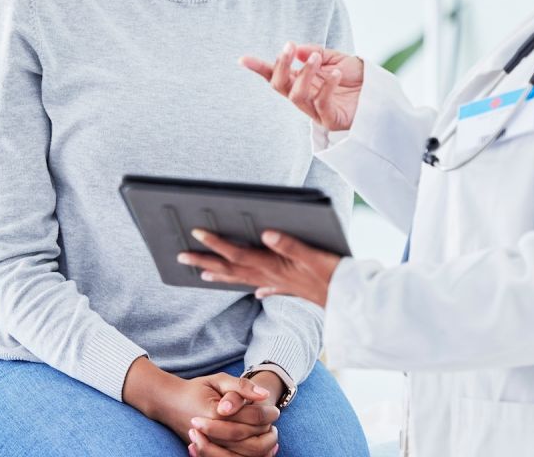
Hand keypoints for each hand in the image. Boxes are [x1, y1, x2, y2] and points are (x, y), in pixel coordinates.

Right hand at [124, 359, 277, 453]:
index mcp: (216, 414)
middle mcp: (212, 435)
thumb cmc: (196, 389)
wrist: (169, 403)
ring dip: (262, 449)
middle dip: (267, 434)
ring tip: (270, 437)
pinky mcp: (207, 453)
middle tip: (274, 425)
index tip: (275, 410)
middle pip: (251, 442)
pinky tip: (261, 449)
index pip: (252, 419)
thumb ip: (242, 386)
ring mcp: (209, 447)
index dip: (267, 414)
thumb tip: (264, 395)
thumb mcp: (219, 380)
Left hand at [179, 228, 341, 306]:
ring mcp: (280, 283)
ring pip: (244, 279)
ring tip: (204, 274)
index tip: (196, 233)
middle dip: (206, 261)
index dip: (216, 243)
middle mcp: (271, 275)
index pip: (237, 254)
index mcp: (273, 265)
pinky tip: (257, 291)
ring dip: (222, 275)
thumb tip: (266, 233)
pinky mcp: (292, 288)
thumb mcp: (314, 255)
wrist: (351, 299)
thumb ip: (290, 244)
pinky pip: (268, 288)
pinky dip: (259, 287)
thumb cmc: (333, 275)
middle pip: (232, 268)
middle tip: (182, 256)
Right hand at [240, 42, 363, 131]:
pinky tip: (337, 74)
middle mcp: (304, 96)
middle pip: (280, 86)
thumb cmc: (355, 77)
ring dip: (304, 74)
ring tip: (316, 58)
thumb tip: (298, 50)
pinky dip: (327, 86)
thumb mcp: (335, 58)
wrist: (379, 92)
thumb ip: (315, 53)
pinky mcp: (330, 119)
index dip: (259, 68)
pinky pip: (322, 103)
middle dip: (281, 66)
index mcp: (301, 80)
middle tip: (289, 48)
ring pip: (296, 95)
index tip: (243, 60)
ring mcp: (315, 110)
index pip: (275, 74)